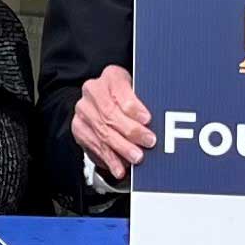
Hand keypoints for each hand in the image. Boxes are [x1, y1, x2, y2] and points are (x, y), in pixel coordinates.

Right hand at [70, 63, 155, 181]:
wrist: (103, 102)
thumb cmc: (127, 98)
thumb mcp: (138, 92)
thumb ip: (147, 101)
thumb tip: (165, 118)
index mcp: (111, 76)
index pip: (120, 90)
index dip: (134, 106)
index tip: (147, 119)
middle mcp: (93, 90)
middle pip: (111, 113)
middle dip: (131, 131)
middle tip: (148, 142)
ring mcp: (84, 110)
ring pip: (103, 132)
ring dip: (121, 148)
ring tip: (136, 158)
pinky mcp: (79, 128)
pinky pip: (94, 146)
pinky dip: (109, 159)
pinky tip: (119, 168)